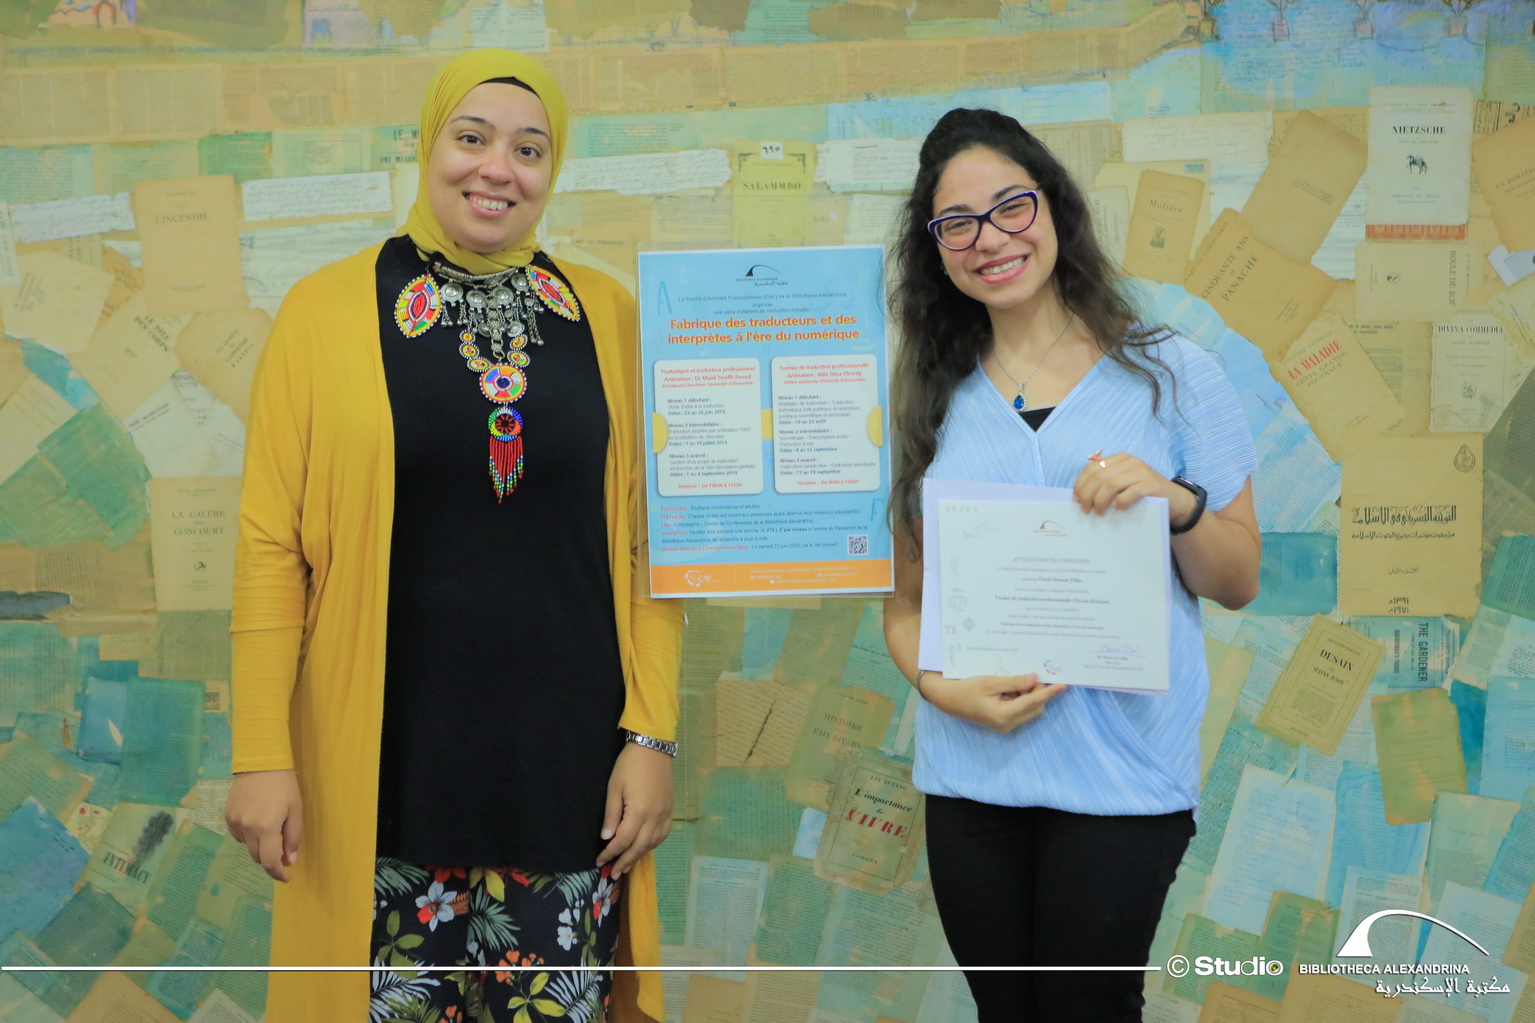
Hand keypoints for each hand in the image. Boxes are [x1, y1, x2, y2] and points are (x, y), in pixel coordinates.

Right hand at [225, 769, 302, 882]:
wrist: (260, 762)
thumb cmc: (284, 785)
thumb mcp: (296, 810)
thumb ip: (293, 837)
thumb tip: (289, 860)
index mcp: (266, 828)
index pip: (269, 862)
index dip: (277, 873)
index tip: (285, 878)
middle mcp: (247, 828)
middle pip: (257, 857)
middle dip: (270, 859)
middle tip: (282, 852)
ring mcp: (234, 822)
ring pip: (247, 846)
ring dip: (259, 846)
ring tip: (270, 829)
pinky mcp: (227, 815)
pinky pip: (238, 835)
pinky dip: (248, 836)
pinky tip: (257, 822)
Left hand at [596, 741, 673, 878]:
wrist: (653, 748)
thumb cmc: (629, 765)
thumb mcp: (614, 788)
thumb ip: (611, 815)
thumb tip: (607, 837)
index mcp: (639, 812)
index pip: (623, 841)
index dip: (611, 853)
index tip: (600, 861)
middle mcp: (655, 817)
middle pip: (639, 847)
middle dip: (625, 862)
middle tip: (614, 874)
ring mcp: (665, 814)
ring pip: (653, 843)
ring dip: (639, 856)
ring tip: (627, 865)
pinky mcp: (670, 810)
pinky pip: (663, 834)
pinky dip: (653, 845)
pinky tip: (644, 847)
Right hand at [923, 672, 1067, 732]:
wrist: (948, 699)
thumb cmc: (966, 688)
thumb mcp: (990, 681)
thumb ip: (1014, 682)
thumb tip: (1035, 679)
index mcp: (1003, 715)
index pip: (1033, 702)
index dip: (1049, 692)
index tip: (1063, 685)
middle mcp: (1007, 725)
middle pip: (1035, 708)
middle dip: (1039, 692)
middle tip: (1033, 675)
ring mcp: (1005, 726)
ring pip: (1030, 711)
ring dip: (1031, 696)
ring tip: (1020, 681)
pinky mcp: (1003, 723)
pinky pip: (1021, 712)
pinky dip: (1023, 700)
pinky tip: (1014, 689)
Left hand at [1073, 452, 1193, 525]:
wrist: (1174, 499)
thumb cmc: (1143, 494)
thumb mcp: (1123, 484)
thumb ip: (1106, 484)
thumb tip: (1081, 496)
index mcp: (1119, 459)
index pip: (1092, 468)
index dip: (1080, 484)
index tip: (1076, 499)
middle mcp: (1130, 461)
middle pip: (1099, 476)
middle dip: (1088, 495)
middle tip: (1086, 510)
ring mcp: (1141, 471)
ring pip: (1111, 484)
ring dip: (1100, 500)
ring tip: (1099, 513)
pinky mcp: (1151, 484)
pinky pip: (1130, 492)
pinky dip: (1120, 501)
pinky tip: (1117, 509)